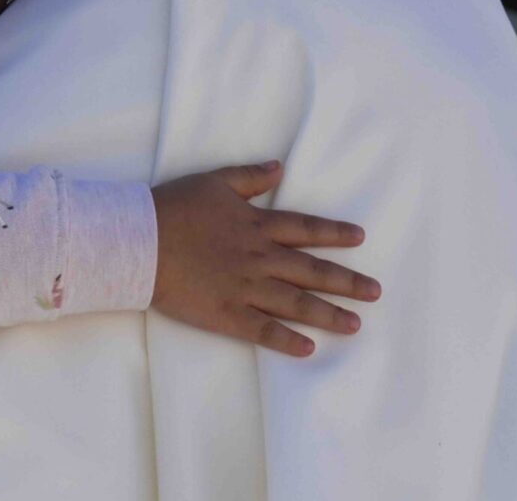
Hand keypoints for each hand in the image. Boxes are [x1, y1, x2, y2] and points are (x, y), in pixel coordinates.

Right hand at [150, 160, 380, 357]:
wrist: (140, 241)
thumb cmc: (173, 208)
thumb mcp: (213, 182)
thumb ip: (249, 177)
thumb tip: (278, 167)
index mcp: (256, 225)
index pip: (306, 229)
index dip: (334, 233)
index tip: (359, 238)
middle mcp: (259, 257)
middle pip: (312, 270)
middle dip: (347, 281)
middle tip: (376, 292)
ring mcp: (246, 288)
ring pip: (296, 303)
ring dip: (328, 314)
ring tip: (355, 324)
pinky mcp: (226, 314)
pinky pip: (263, 330)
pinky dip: (286, 340)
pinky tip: (308, 348)